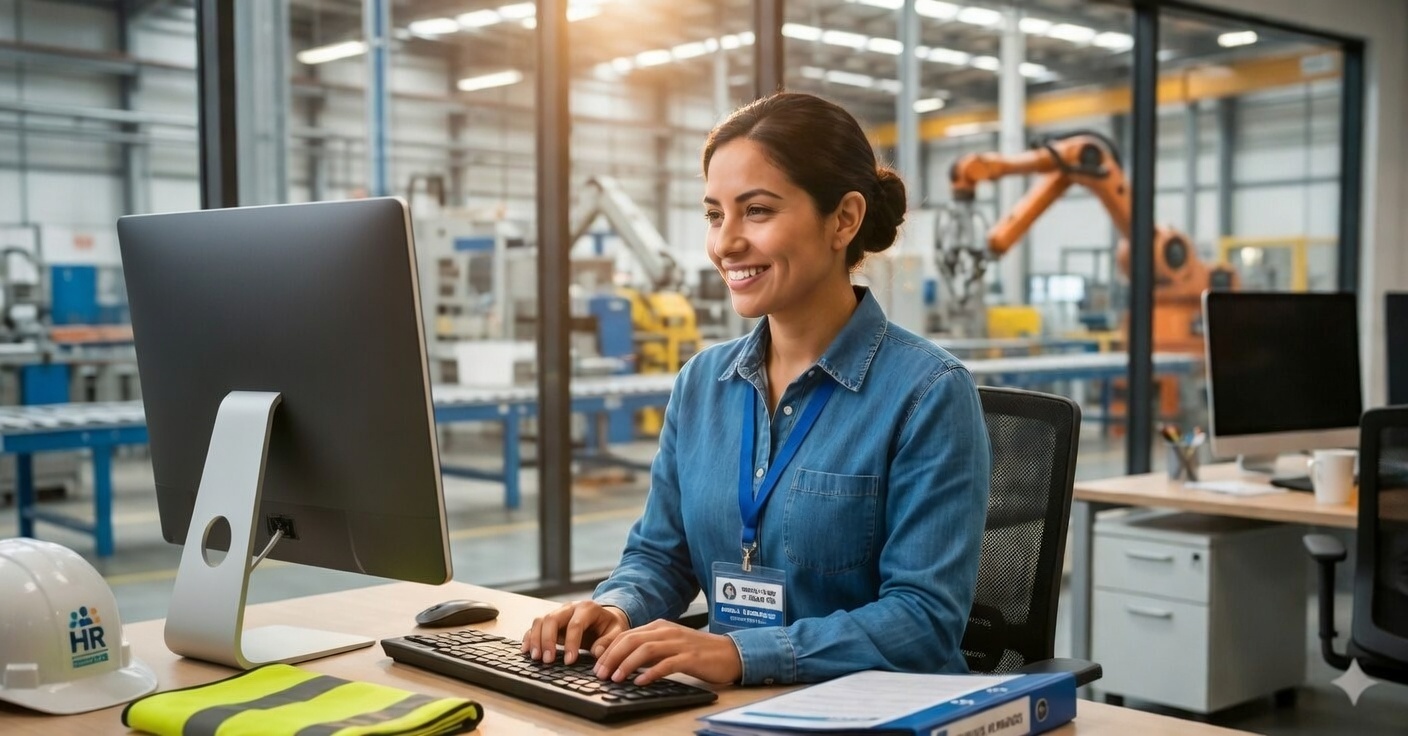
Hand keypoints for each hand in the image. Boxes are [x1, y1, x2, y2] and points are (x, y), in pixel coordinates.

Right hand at [522, 600, 629, 664]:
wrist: (605, 617)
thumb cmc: (611, 626)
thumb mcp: (617, 632)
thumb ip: (609, 641)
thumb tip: (596, 652)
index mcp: (588, 608)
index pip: (575, 624)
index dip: (571, 643)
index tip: (569, 661)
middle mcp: (570, 607)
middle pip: (552, 619)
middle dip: (547, 640)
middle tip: (548, 660)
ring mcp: (558, 613)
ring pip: (540, 621)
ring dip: (535, 639)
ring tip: (537, 658)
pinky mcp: (550, 621)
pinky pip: (535, 626)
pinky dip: (529, 637)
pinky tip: (526, 651)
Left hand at [590, 620, 741, 685]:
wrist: (730, 653)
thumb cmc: (698, 652)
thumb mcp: (669, 646)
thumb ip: (649, 650)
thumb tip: (623, 662)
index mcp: (659, 626)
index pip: (626, 634)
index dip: (609, 650)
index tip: (597, 665)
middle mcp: (666, 631)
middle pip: (631, 640)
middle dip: (612, 657)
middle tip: (600, 674)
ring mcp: (679, 643)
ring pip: (645, 650)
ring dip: (627, 664)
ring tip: (615, 679)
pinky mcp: (690, 657)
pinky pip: (667, 664)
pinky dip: (651, 673)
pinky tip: (641, 682)